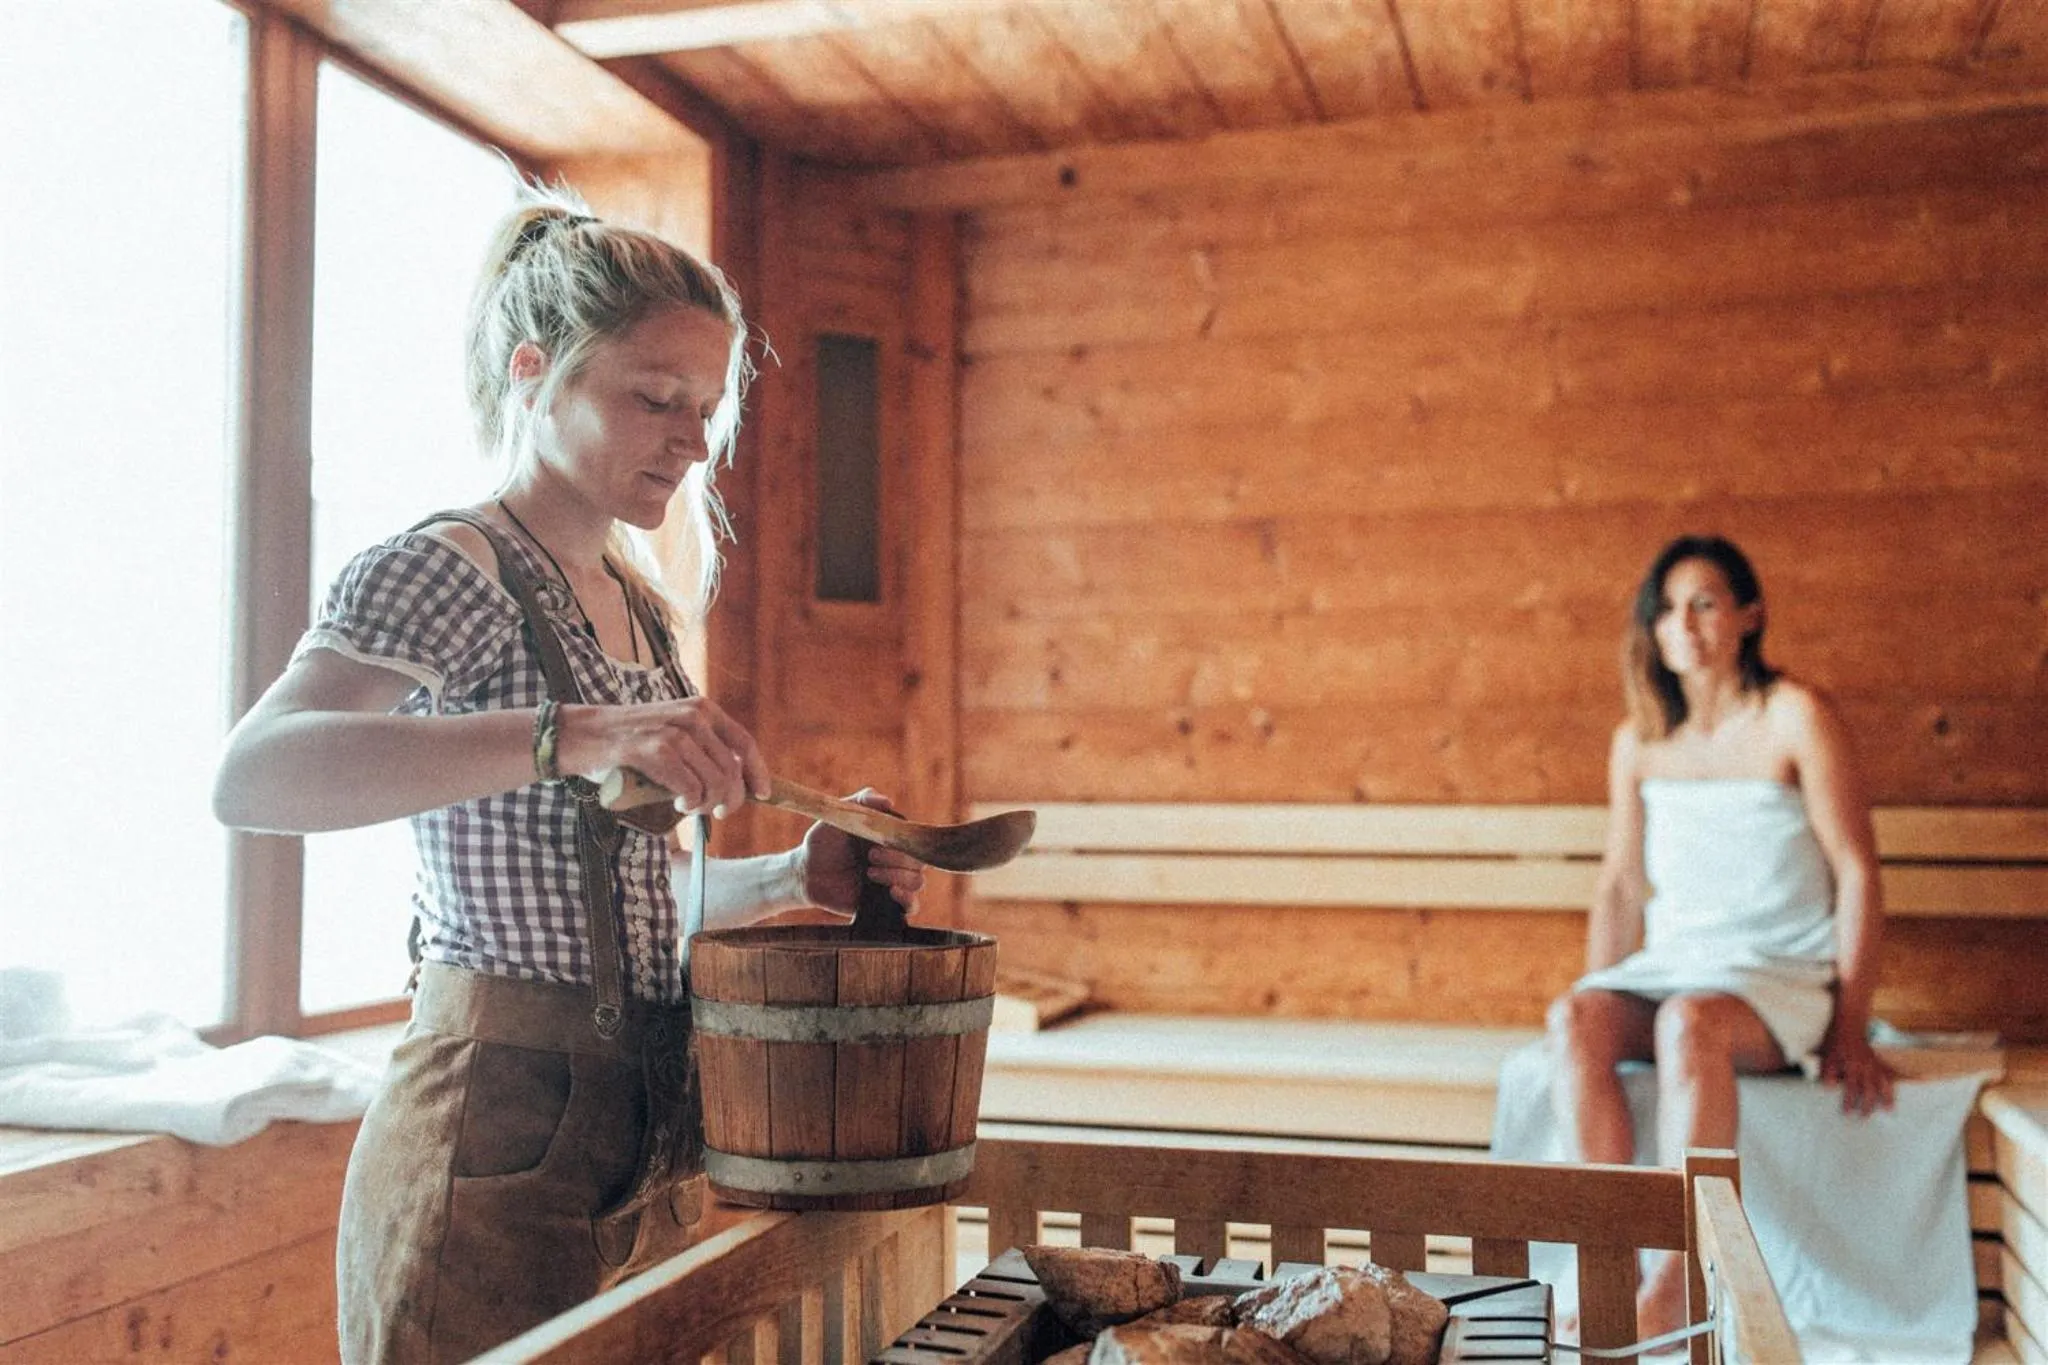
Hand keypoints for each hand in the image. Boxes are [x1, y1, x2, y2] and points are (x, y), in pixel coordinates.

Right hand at [555, 697, 767, 816]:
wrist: (584, 735)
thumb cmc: (630, 743)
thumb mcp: (673, 733)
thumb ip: (701, 749)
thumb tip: (735, 782)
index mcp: (702, 710)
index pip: (744, 743)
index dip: (758, 773)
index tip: (763, 795)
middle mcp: (693, 717)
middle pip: (732, 770)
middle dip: (730, 799)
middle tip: (715, 813)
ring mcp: (674, 732)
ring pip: (715, 782)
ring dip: (707, 804)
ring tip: (691, 808)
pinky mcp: (655, 750)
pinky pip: (691, 788)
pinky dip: (689, 803)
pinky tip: (678, 805)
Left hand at [801, 789, 926, 914]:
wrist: (806, 872)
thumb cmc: (824, 840)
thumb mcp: (841, 814)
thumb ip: (862, 801)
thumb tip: (888, 802)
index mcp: (892, 839)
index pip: (915, 838)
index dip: (905, 840)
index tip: (882, 840)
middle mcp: (897, 860)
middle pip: (919, 861)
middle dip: (897, 859)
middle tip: (870, 856)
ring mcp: (893, 882)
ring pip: (917, 882)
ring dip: (899, 877)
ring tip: (870, 873)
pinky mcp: (885, 904)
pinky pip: (911, 907)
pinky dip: (908, 901)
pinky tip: (892, 892)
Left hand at [1818, 1011, 1895, 1116]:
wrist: (1849, 1024)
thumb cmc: (1835, 1043)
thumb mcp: (1827, 1056)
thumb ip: (1828, 1073)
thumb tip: (1830, 1088)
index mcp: (1852, 1066)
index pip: (1851, 1088)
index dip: (1849, 1101)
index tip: (1847, 1113)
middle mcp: (1866, 1066)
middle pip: (1870, 1089)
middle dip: (1868, 1105)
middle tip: (1865, 1117)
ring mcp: (1875, 1064)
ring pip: (1884, 1083)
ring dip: (1887, 1097)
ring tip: (1890, 1110)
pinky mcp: (1879, 1061)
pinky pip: (1890, 1073)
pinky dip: (1899, 1081)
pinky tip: (1908, 1089)